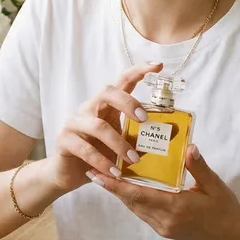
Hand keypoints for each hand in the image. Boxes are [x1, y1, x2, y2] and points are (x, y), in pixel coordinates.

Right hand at [45, 61, 163, 193]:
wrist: (69, 174)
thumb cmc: (99, 155)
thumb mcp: (124, 144)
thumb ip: (143, 137)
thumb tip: (174, 131)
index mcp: (106, 105)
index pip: (122, 81)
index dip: (138, 71)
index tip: (157, 66)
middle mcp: (89, 108)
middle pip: (107, 92)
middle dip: (127, 102)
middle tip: (144, 119)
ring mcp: (74, 123)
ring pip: (98, 126)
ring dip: (119, 143)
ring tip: (134, 160)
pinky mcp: (64, 140)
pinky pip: (85, 148)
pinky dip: (102, 161)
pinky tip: (115, 172)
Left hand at [89, 144, 239, 239]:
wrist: (234, 238)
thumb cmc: (226, 210)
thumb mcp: (215, 186)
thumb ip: (199, 167)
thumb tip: (188, 147)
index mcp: (176, 207)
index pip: (139, 195)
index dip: (116, 185)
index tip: (98, 175)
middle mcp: (165, 220)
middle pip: (131, 202)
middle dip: (112, 187)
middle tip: (95, 170)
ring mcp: (164, 228)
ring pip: (135, 209)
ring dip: (121, 194)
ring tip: (107, 176)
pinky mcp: (166, 230)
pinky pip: (143, 214)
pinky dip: (133, 200)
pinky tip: (129, 188)